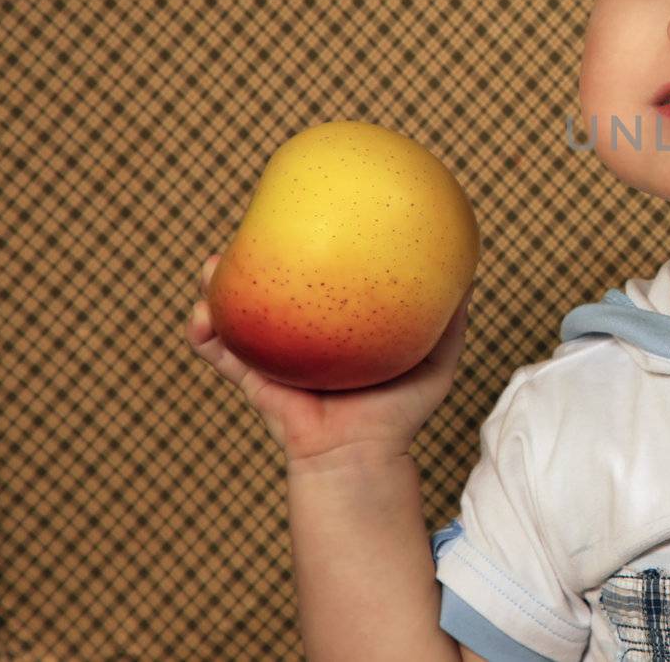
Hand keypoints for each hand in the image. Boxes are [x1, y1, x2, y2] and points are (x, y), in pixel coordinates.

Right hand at [185, 252, 472, 467]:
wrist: (362, 459)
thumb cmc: (400, 412)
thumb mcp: (436, 358)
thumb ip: (449, 318)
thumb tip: (469, 269)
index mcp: (336, 322)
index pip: (318, 274)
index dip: (305, 245)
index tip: (301, 211)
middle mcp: (302, 332)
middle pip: (271, 284)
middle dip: (252, 256)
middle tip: (246, 232)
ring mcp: (274, 353)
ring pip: (235, 311)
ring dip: (216, 287)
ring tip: (212, 267)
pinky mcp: (254, 379)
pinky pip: (220, 353)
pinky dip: (205, 335)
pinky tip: (200, 320)